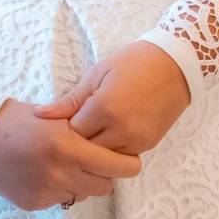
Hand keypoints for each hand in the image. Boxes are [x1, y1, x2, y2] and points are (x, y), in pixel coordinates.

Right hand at [0, 99, 141, 210]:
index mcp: (70, 147)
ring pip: (84, 193)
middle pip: (105, 185)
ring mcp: (46, 190)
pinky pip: (62, 198)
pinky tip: (51, 171)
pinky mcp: (35, 202)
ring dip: (84, 181)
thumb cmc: (27, 121)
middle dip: (106, 173)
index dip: (129, 163)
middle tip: (98, 160)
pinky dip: (63, 187)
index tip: (131, 160)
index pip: (117, 166)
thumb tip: (122, 137)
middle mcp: (59, 172)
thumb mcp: (62, 116)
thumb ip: (92, 128)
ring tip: (72, 163)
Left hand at [35, 41, 190, 154]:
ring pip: (104, 158)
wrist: (178, 62)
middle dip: (78, 142)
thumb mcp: (99, 73)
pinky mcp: (149, 143)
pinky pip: (122, 156)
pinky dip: (114, 148)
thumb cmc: (136, 61)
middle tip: (79, 126)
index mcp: (103, 108)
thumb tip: (41, 115)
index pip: (70, 134)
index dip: (65, 128)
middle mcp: (120, 129)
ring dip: (96, 148)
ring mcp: (136, 139)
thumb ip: (71, 99)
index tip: (66, 119)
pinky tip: (114, 132)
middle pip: (85, 150)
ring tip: (97, 130)